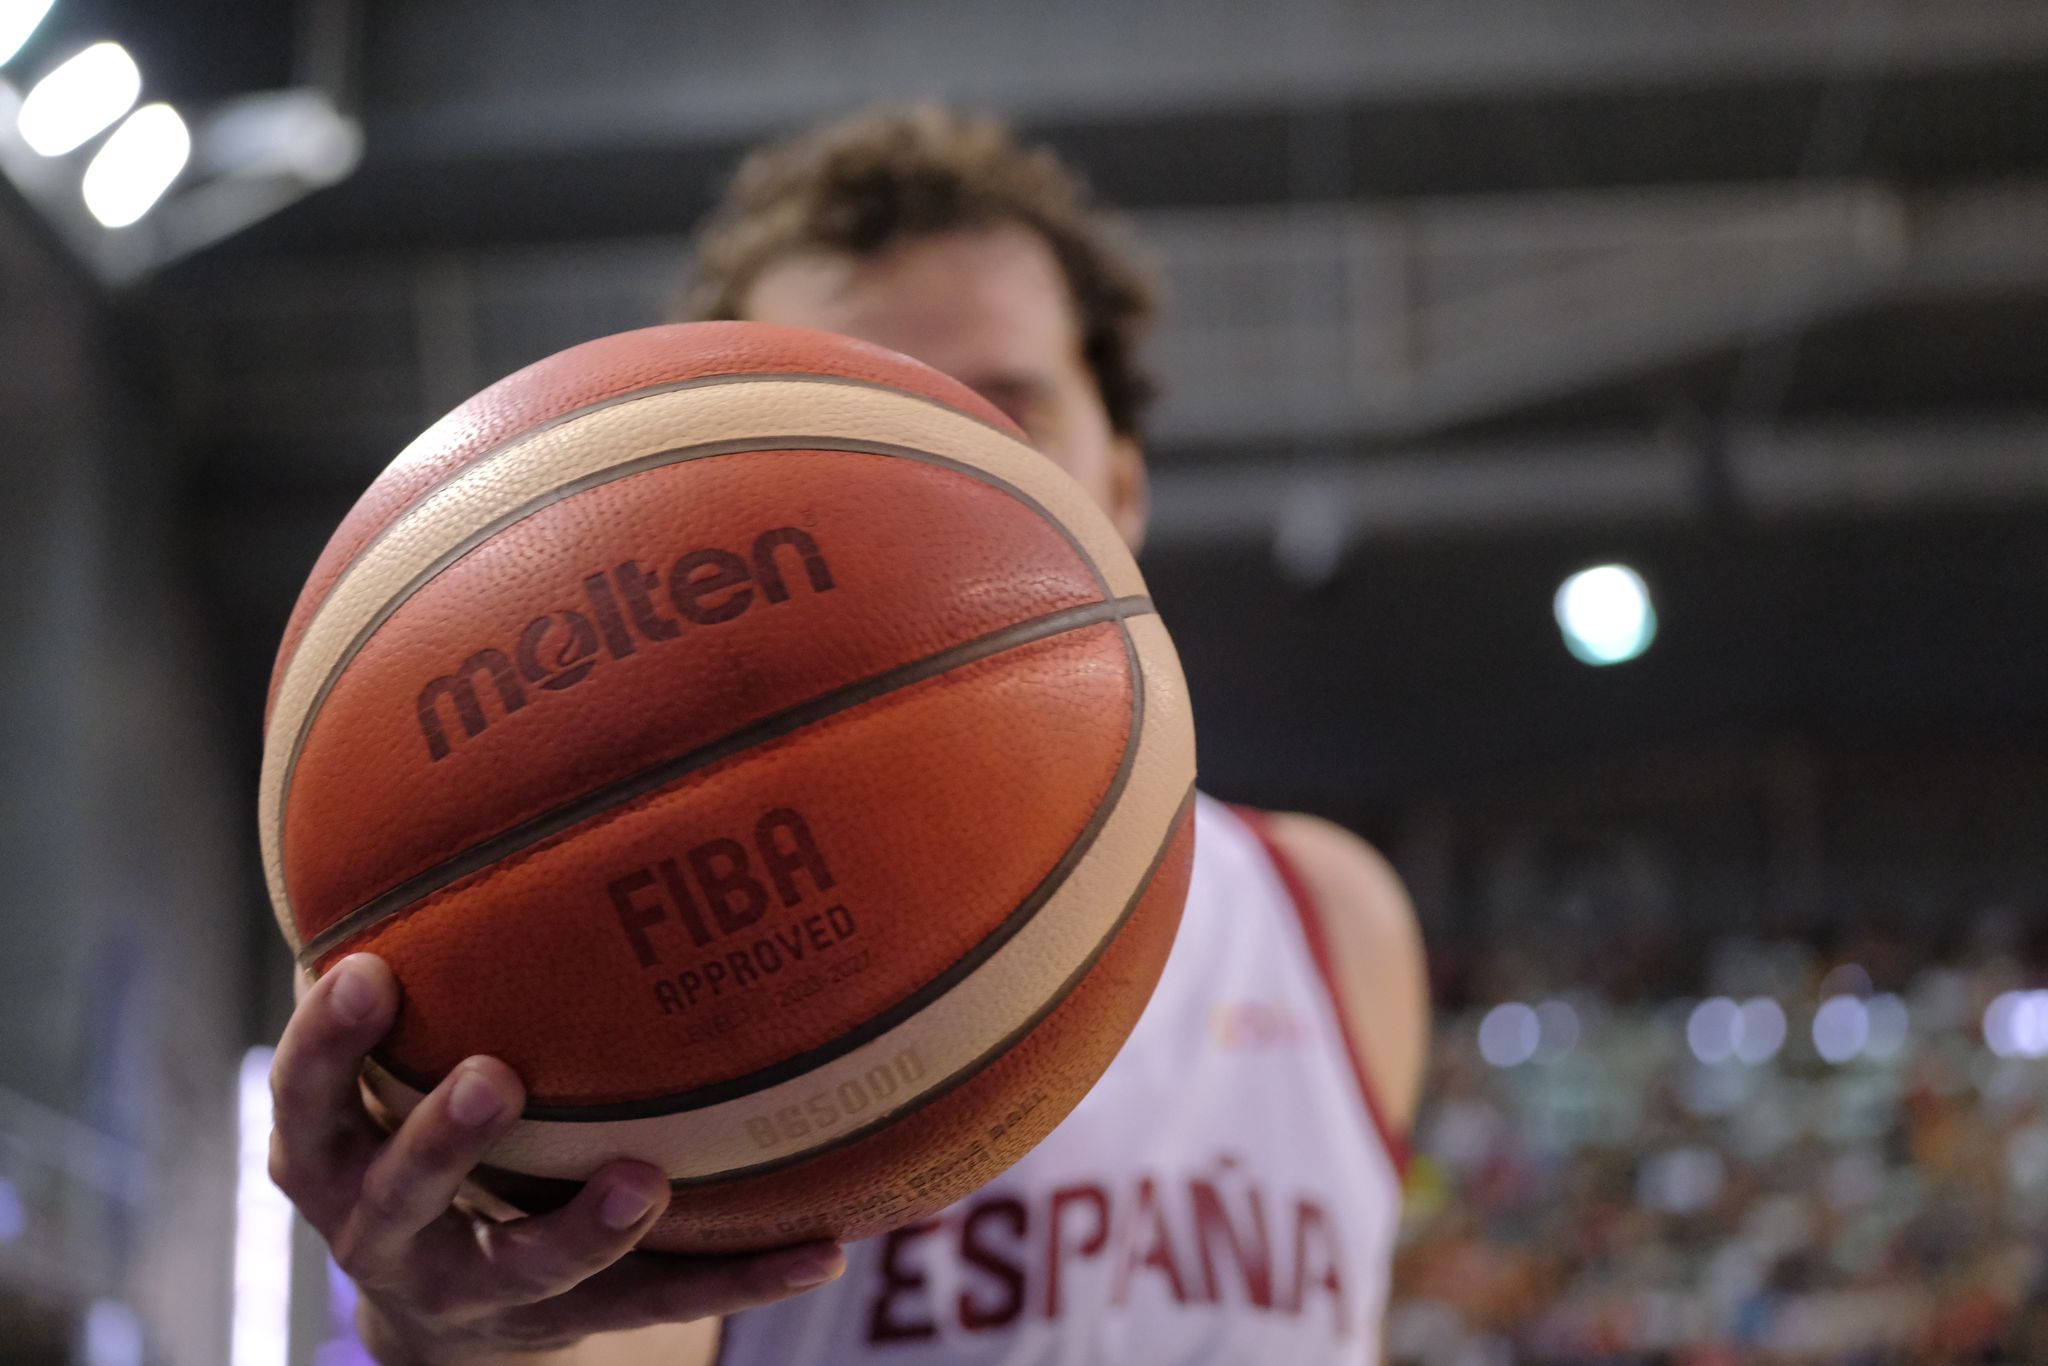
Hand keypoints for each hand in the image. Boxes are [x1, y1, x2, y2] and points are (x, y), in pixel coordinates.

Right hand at [268, 952, 844, 1362]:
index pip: (306, 1098)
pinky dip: (740, 1278)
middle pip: (402, 1192)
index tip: (367, 969)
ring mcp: (474, 1291)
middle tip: (492, 1077)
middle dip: (441, 1140)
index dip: (327, 1041)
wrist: (431, 1318)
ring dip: (585, 1228)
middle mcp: (386, 1231)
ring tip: (643, 1182)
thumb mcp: (368, 1084)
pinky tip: (819, 1248)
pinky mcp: (568, 1322)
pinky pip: (659, 1301)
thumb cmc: (407, 1141)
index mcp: (331, 1158)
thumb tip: (423, 806)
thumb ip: (396, 984)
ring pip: (527, 1270)